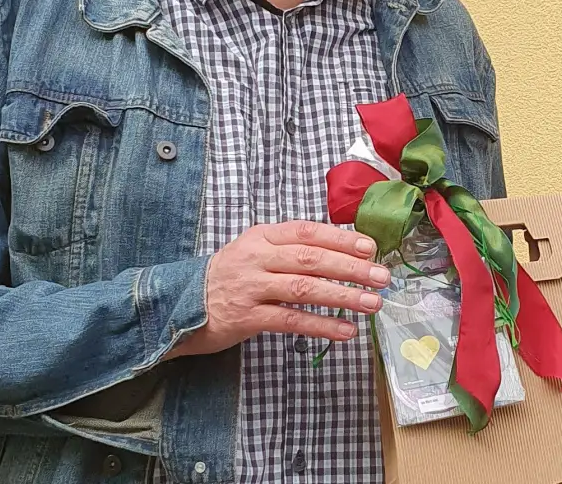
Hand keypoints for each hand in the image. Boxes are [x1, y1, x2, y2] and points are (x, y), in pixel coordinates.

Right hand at [165, 220, 389, 358]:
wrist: (179, 303)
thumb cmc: (228, 277)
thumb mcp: (255, 251)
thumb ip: (290, 248)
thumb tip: (343, 252)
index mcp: (263, 236)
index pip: (308, 231)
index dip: (341, 238)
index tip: (371, 248)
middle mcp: (257, 257)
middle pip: (312, 258)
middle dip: (352, 267)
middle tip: (382, 277)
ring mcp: (251, 287)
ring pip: (305, 289)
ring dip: (343, 296)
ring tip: (372, 304)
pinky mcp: (246, 317)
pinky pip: (291, 320)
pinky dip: (321, 326)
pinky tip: (345, 331)